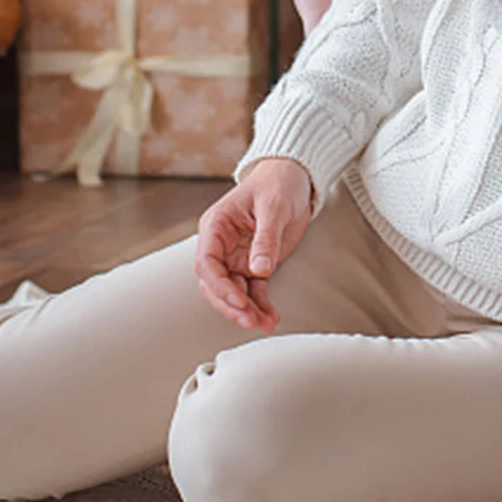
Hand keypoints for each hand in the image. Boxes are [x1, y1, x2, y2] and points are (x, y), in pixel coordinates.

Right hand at [194, 157, 312, 331]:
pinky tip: (271, 317)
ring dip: (247, 310)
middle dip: (232, 305)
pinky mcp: (255, 264)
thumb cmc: (277, 183)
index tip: (239, 299)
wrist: (294, 177)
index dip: (220, 286)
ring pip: (234, 292)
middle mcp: (221, 244)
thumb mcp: (273, 207)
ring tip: (266, 324)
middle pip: (216, 284)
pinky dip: (261, 305)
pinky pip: (253, 290)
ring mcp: (237, 256)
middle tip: (251, 320)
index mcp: (216, 226)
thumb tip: (259, 269)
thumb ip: (265, 238)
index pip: (207, 263)